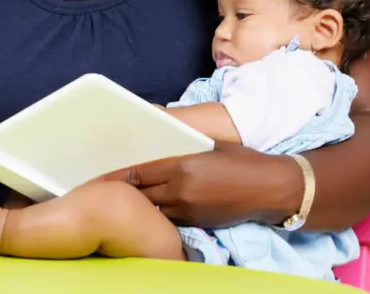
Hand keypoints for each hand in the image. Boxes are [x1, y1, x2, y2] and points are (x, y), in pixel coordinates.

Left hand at [98, 141, 302, 228]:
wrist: (270, 188)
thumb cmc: (242, 160)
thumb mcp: (209, 147)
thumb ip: (180, 149)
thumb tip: (155, 149)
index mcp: (182, 165)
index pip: (139, 170)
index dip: (117, 173)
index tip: (99, 173)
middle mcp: (180, 190)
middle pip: (139, 192)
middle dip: (122, 189)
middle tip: (102, 186)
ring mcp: (187, 210)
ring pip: (151, 208)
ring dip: (139, 203)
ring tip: (122, 199)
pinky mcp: (196, 223)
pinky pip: (167, 217)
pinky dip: (157, 212)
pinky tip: (151, 208)